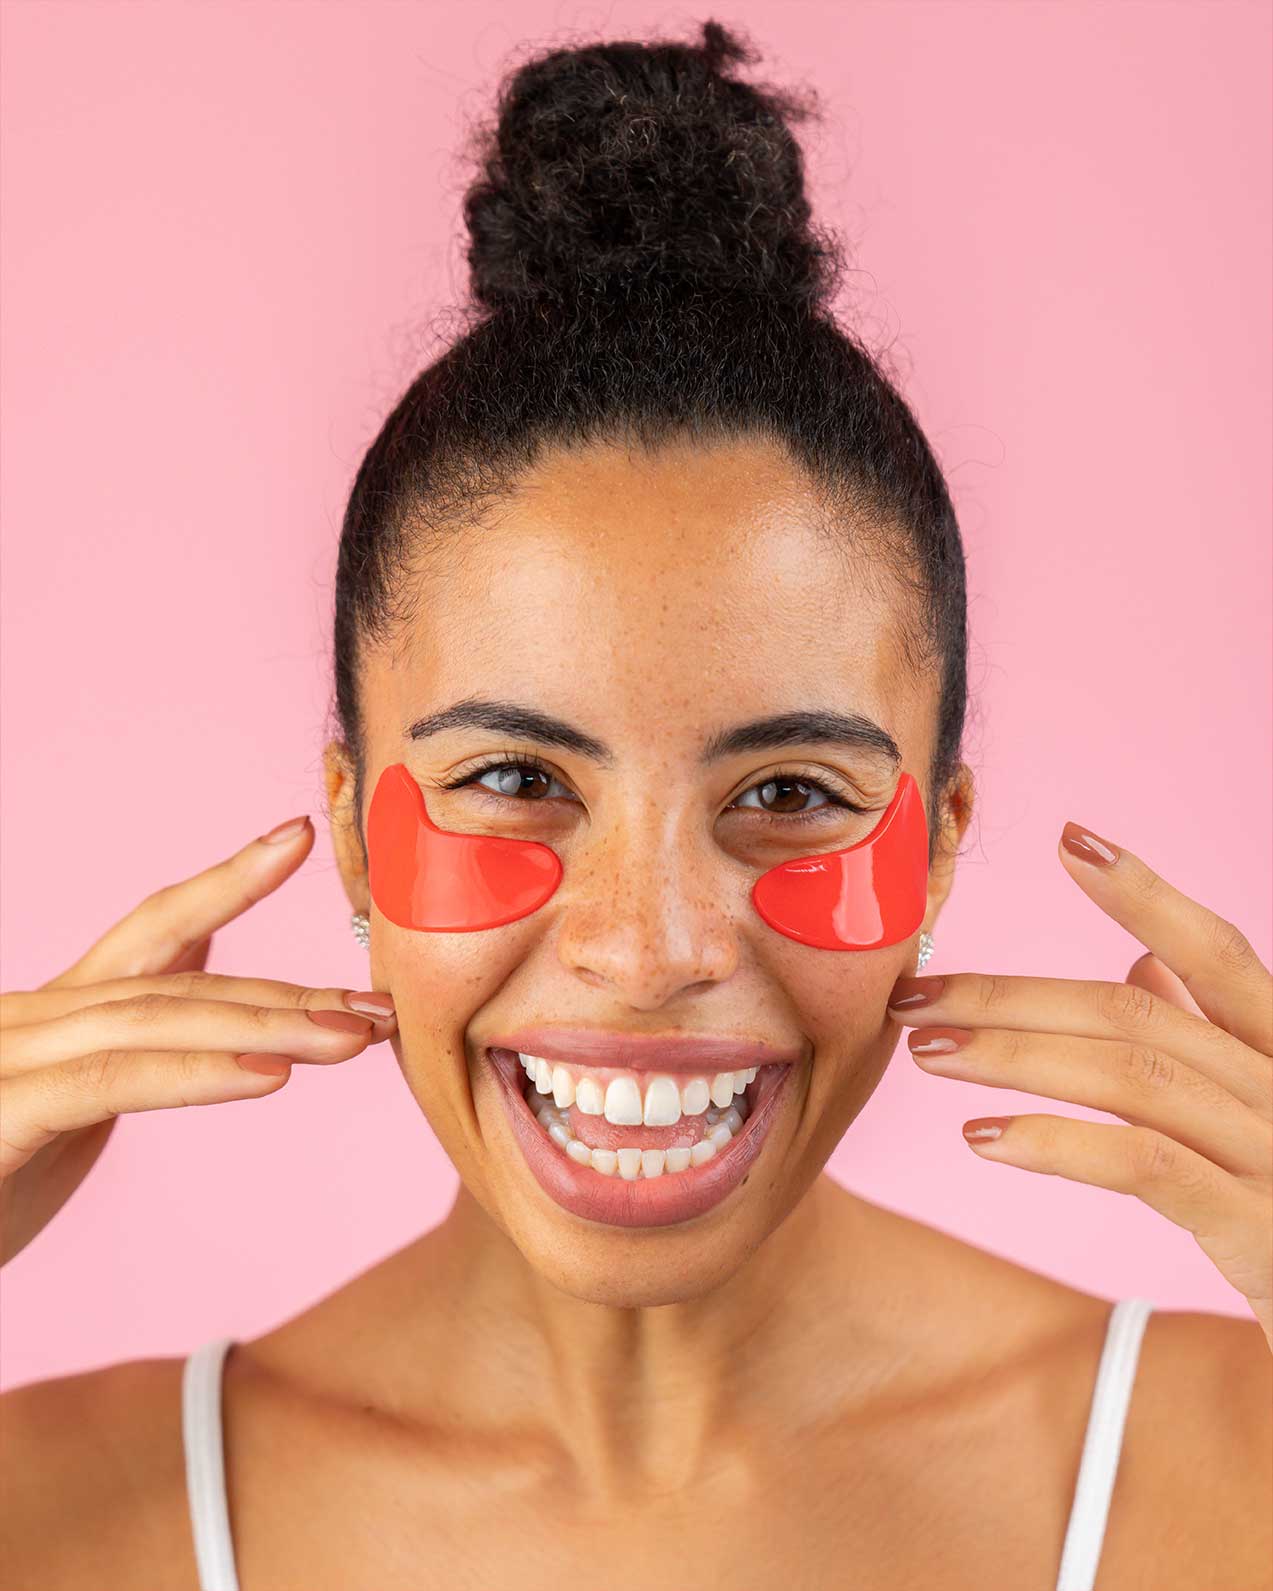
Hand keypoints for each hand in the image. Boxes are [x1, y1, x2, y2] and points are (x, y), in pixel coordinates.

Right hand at [0, 815, 394, 1265]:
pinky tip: (271, 1076)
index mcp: (55, 1014)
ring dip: (268, 1024)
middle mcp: (32, 1018)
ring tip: (354, 1036)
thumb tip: (202, 972)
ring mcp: (11, 1057)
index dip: (227, 880)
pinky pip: (110, 1082)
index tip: (298, 836)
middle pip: (178, 980)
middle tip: (381, 1001)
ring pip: (158, 1020)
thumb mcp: (61, 1107)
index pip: (153, 929)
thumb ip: (125, 1039)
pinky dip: (196, 1073)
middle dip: (287, 988)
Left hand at [887, 820, 1272, 1352]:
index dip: (1147, 891)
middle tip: (912, 993)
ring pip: (1134, 1073)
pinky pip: (1150, 1167)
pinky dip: (1060, 1141)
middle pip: (1138, 1011)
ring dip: (1016, 1053)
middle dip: (1013, 993)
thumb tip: (1140, 962)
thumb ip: (1209, 1035)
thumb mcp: (1259, 1120)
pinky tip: (984, 1136)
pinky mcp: (1264, 1234)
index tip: (1069, 837)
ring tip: (925, 1051)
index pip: (1221, 951)